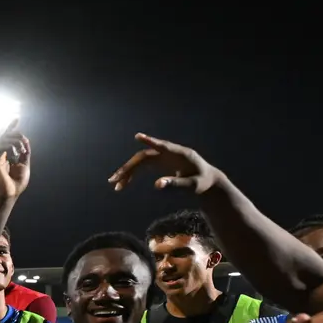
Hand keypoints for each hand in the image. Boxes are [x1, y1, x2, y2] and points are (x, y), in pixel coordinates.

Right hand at [0, 123, 30, 200]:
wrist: (10, 195)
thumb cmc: (16, 184)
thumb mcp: (24, 166)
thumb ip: (25, 154)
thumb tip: (26, 142)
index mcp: (6, 156)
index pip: (6, 138)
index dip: (10, 127)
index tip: (16, 117)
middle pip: (3, 136)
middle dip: (12, 130)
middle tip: (22, 136)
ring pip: (3, 140)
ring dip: (15, 140)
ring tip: (22, 148)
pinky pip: (0, 148)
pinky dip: (10, 146)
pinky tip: (17, 152)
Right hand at [107, 133, 222, 195]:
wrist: (207, 181)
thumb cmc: (203, 183)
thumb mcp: (192, 186)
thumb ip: (176, 184)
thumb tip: (156, 185)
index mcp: (180, 154)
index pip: (162, 146)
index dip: (150, 141)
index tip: (138, 136)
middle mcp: (169, 153)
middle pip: (145, 156)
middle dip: (129, 167)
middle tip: (114, 180)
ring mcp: (163, 157)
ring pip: (141, 161)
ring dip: (127, 171)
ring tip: (116, 185)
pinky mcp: (161, 163)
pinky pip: (143, 166)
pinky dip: (133, 174)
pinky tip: (124, 184)